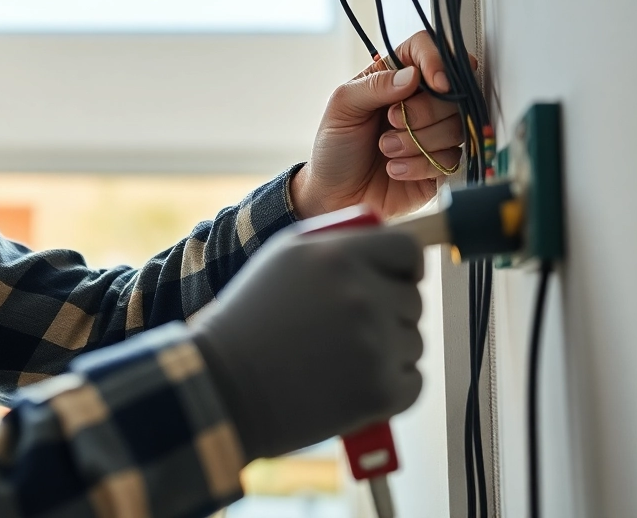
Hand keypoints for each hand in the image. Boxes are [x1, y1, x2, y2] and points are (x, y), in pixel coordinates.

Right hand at [190, 227, 424, 460]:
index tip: (398, 282)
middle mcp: (362, 295)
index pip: (408, 251)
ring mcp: (374, 344)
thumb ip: (337, 245)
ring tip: (338, 362)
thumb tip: (386, 253)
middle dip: (389, 315)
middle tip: (346, 333)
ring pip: (413, 343)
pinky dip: (390, 389)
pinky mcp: (380, 391)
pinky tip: (350, 386)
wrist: (222, 385)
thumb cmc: (249, 322)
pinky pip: (412, 383)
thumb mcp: (282, 259)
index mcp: (338, 256)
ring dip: (387, 353)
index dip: (406, 268)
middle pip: (413, 300)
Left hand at [291, 32, 471, 219]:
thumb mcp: (342, 108)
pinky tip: (395, 169)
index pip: (426, 49)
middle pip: (452, 92)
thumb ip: (374, 85)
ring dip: (416, 142)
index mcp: (394, 78)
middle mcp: (419, 102)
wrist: (335, 196)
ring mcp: (433, 133)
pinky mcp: (439, 164)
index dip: (437, 60)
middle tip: (390, 122)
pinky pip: (451, 159)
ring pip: (455, 127)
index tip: (435, 82)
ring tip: (385, 150)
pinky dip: (419, 165)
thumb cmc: (335, 149)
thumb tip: (413, 74)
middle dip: (420, 112)